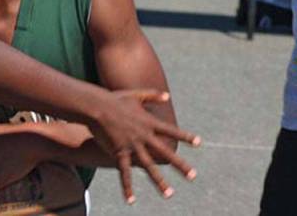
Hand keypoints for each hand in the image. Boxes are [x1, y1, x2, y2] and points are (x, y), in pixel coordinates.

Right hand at [88, 89, 199, 203]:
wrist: (97, 106)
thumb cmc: (115, 99)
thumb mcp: (136, 95)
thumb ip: (153, 95)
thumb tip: (167, 95)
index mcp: (149, 122)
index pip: (171, 131)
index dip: (185, 137)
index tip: (199, 143)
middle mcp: (144, 136)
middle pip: (165, 152)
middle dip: (180, 165)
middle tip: (193, 176)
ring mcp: (133, 146)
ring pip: (149, 167)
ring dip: (160, 182)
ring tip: (169, 194)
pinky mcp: (119, 153)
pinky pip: (124, 174)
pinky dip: (128, 188)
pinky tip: (131, 201)